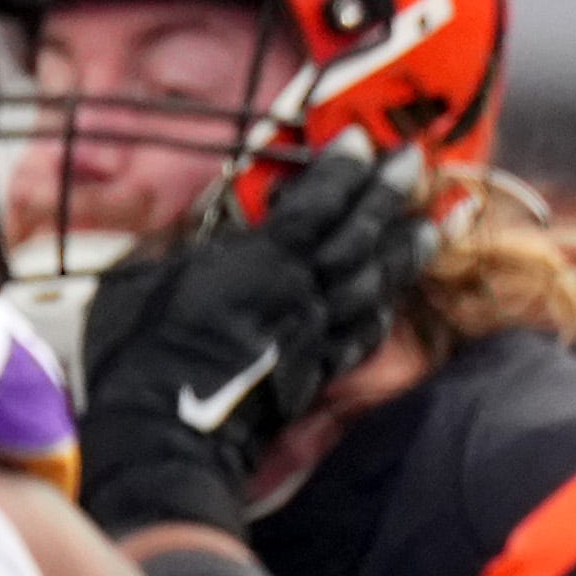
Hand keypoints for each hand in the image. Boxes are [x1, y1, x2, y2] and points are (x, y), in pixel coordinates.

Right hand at [77, 144, 428, 532]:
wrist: (164, 435)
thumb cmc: (139, 352)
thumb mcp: (144, 277)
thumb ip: (187, 247)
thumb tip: (207, 229)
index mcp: (260, 264)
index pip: (316, 207)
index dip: (342, 172)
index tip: (364, 140)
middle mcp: (300, 297)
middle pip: (358, 241)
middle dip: (389, 198)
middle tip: (416, 161)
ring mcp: (313, 339)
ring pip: (373, 288)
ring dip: (405, 252)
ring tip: (436, 222)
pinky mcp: (314, 378)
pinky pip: (359, 339)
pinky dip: (379, 314)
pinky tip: (392, 298)